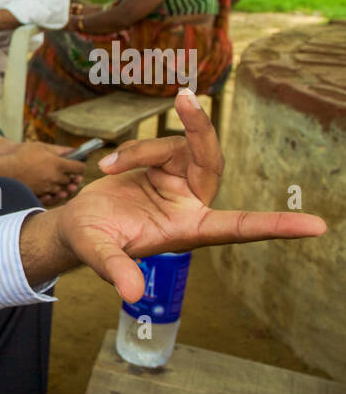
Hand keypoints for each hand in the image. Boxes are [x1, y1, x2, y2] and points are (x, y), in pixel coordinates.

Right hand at [1, 142, 85, 204]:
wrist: (3, 169)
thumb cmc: (21, 155)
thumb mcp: (42, 147)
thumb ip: (60, 149)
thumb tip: (74, 151)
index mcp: (58, 164)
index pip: (79, 168)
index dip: (80, 166)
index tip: (78, 165)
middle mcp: (55, 178)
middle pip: (71, 180)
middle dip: (70, 177)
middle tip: (67, 173)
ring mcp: (47, 188)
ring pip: (62, 190)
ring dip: (61, 185)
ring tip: (55, 179)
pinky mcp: (40, 195)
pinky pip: (51, 196)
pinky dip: (51, 193)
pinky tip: (47, 186)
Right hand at [25, 91, 325, 299]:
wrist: (75, 224)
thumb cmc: (90, 243)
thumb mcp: (98, 254)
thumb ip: (116, 269)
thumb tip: (132, 294)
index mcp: (186, 231)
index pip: (239, 228)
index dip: (276, 226)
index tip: (316, 228)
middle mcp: (191, 205)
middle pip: (211, 161)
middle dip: (199, 130)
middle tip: (184, 98)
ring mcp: (180, 184)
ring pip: (181, 147)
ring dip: (145, 149)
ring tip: (109, 166)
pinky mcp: (165, 167)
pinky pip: (161, 144)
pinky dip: (134, 149)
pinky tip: (110, 165)